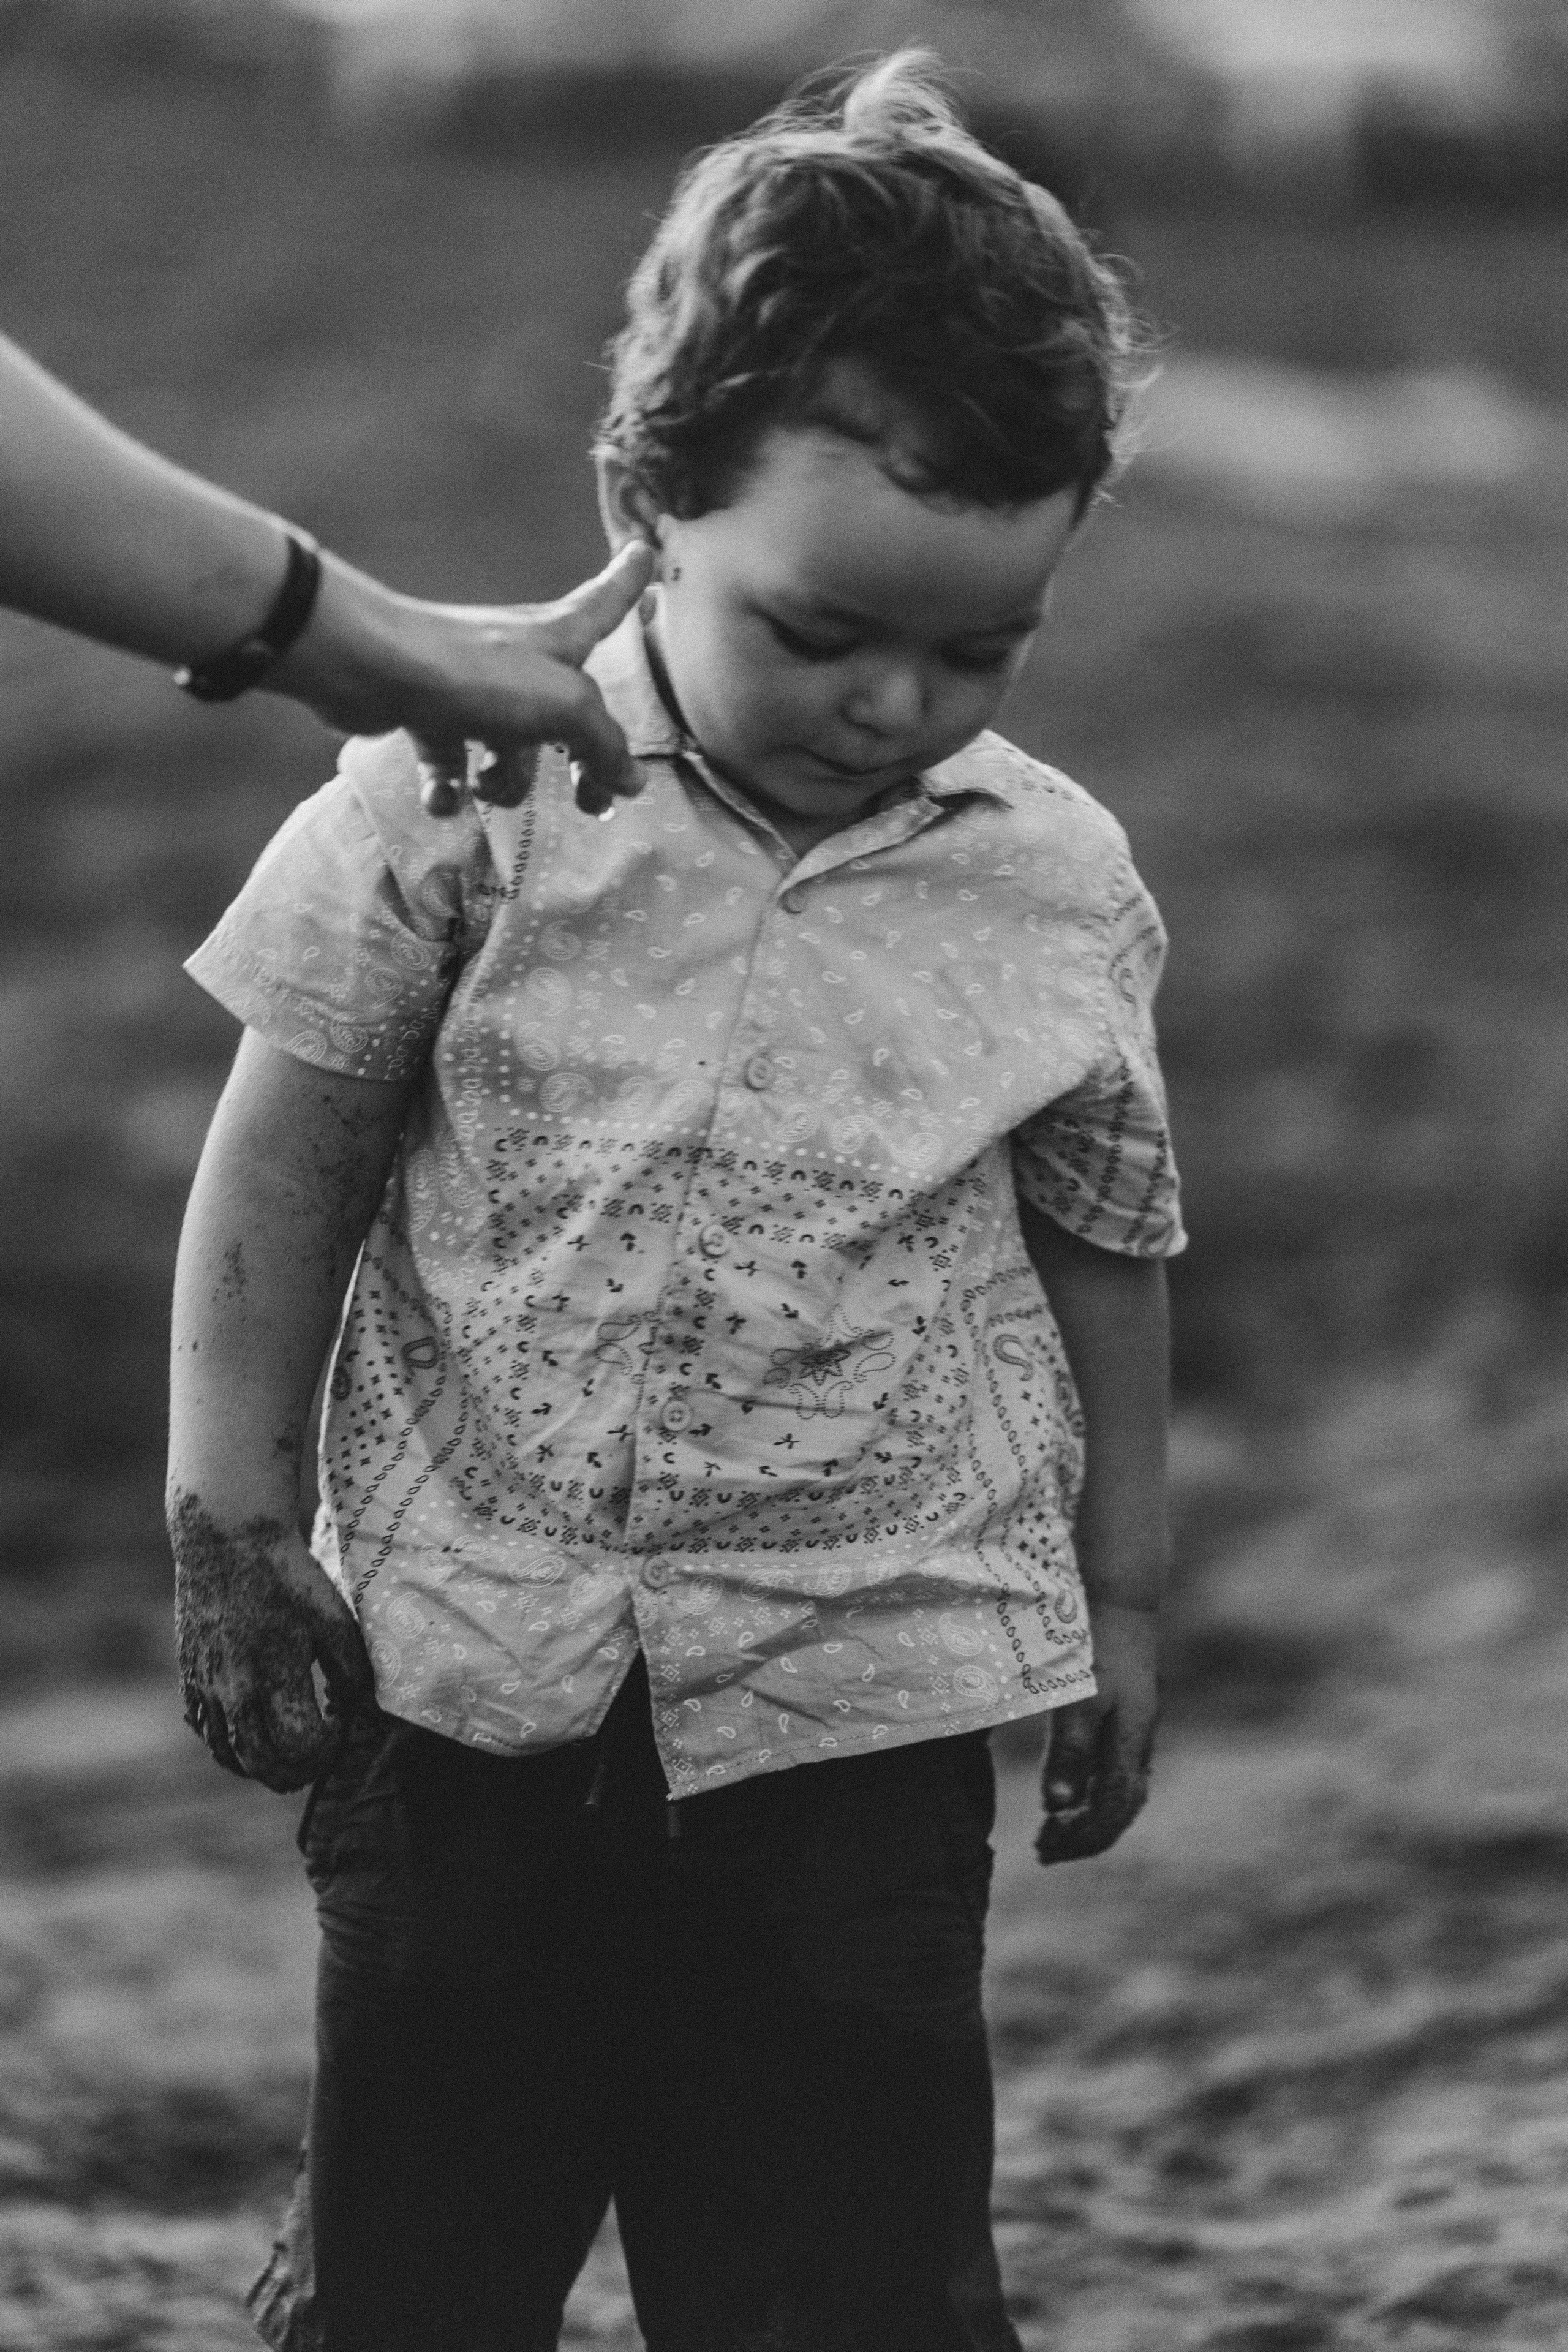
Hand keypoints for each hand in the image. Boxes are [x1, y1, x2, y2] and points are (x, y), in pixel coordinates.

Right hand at [171, 1493, 373, 1792]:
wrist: (227, 1542)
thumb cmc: (288, 1578)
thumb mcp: (335, 1619)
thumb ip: (352, 1672)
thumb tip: (355, 1713)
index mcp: (274, 1678)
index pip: (300, 1748)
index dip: (327, 1749)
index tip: (339, 1724)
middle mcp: (234, 1692)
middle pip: (262, 1764)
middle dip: (296, 1773)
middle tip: (317, 1761)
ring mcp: (206, 1688)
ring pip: (228, 1755)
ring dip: (260, 1766)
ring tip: (287, 1758)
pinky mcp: (190, 1678)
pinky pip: (206, 1731)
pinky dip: (229, 1746)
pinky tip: (251, 1735)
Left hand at [275, 540, 655, 818]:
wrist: (373, 669)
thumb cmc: (479, 674)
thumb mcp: (563, 707)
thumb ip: (604, 744)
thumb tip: (632, 781)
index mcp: (559, 639)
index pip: (606, 602)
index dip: (628, 581)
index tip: (644, 550)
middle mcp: (520, 659)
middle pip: (569, 714)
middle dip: (582, 762)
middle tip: (591, 801)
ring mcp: (474, 688)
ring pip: (509, 751)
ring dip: (505, 783)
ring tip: (488, 786)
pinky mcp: (429, 713)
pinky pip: (451, 765)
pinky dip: (449, 790)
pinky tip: (443, 797)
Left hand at [1035, 1603, 1159, 1865]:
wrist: (1119, 1601)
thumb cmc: (1094, 1647)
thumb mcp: (1078, 1699)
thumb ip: (1068, 1753)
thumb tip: (1057, 1807)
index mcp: (1130, 1746)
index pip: (1110, 1812)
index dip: (1079, 1838)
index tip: (1043, 1849)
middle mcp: (1139, 1745)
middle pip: (1120, 1811)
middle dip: (1084, 1837)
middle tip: (1044, 1850)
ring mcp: (1138, 1733)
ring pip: (1122, 1794)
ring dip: (1090, 1818)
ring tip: (1054, 1831)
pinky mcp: (1129, 1719)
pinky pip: (1119, 1774)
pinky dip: (1096, 1795)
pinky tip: (1073, 1793)